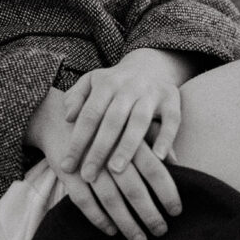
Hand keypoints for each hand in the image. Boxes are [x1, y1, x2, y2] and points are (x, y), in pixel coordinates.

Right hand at [26, 88, 181, 239]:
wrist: (56, 115)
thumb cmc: (102, 123)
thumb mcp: (128, 123)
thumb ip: (154, 139)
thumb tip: (176, 162)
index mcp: (128, 137)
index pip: (153, 168)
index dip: (166, 191)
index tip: (177, 211)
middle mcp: (109, 150)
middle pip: (133, 188)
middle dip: (148, 213)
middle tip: (161, 231)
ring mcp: (86, 162)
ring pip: (109, 198)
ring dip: (126, 223)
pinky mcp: (67, 172)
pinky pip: (83, 200)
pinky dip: (97, 217)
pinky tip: (110, 230)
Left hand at [60, 48, 188, 182]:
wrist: (149, 64)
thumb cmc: (114, 83)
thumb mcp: (91, 82)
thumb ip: (76, 97)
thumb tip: (67, 117)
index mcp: (106, 84)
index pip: (89, 114)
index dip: (78, 141)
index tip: (67, 166)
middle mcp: (129, 87)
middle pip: (112, 120)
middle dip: (99, 149)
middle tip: (89, 175)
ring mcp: (151, 92)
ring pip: (139, 120)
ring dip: (128, 145)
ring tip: (116, 170)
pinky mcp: (172, 98)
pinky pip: (171, 119)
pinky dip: (166, 138)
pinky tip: (159, 158)